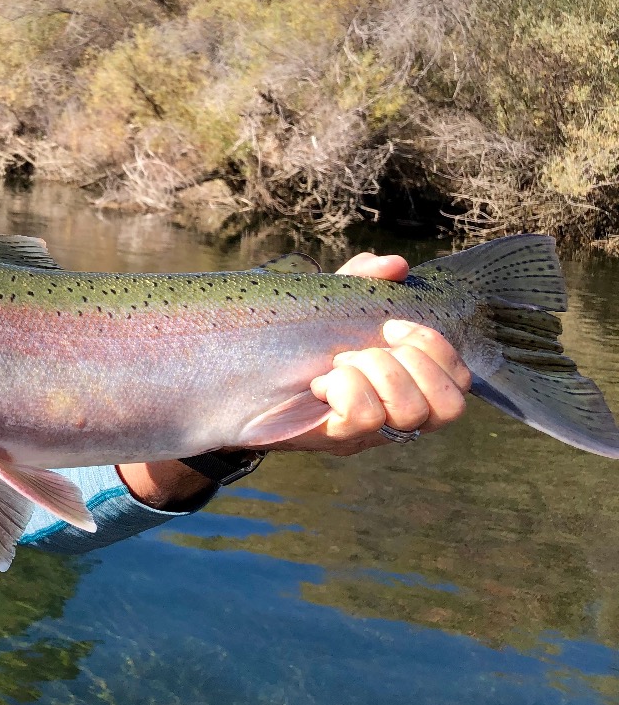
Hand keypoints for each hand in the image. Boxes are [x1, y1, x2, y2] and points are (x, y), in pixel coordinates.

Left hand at [267, 252, 471, 455]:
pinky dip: (343, 388)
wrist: (244, 371)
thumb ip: (364, 278)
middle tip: (359, 350)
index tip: (391, 325)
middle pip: (449, 406)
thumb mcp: (335, 302)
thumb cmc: (301, 340)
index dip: (436, 349)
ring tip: (338, 364)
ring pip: (408, 411)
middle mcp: (399, 415)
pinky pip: (364, 417)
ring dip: (372, 373)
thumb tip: (395, 265)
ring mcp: (372, 433)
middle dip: (408, 364)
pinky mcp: (338, 440)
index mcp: (410, 382)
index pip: (461, 381)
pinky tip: (320, 384)